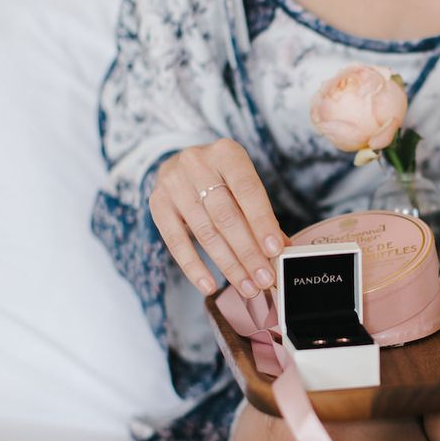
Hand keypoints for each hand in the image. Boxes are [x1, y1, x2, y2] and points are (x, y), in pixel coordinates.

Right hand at [149, 138, 287, 297]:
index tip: (275, 250)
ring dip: (228, 265)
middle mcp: (197, 164)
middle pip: (226, 216)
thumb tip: (282, 249)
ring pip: (205, 232)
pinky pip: (176, 242)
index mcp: (226, 153)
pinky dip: (194, 268)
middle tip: (265, 278)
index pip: (248, 191)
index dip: (262, 222)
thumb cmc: (221, 178)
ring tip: (248, 287)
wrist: (181, 165)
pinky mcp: (157, 204)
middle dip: (248, 253)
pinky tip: (210, 286)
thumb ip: (262, 214)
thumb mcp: (244, 185)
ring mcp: (173, 183)